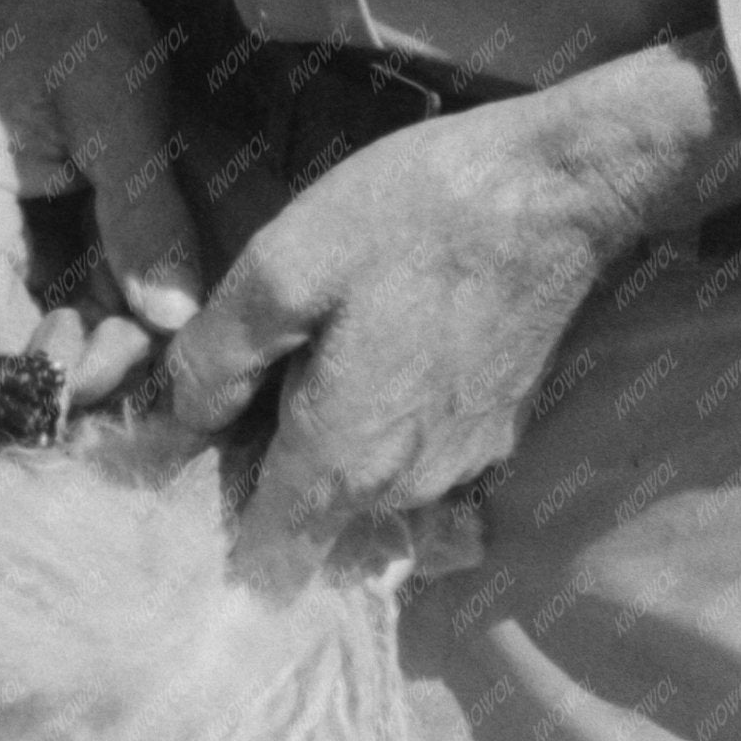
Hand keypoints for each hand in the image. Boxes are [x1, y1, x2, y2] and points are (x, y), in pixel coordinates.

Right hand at [0, 0, 212, 405]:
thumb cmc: (78, 16)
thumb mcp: (125, 106)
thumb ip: (145, 214)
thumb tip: (172, 320)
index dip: (74, 373)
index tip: (147, 350)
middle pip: (2, 353)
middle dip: (89, 360)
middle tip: (162, 330)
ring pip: (12, 337)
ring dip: (87, 340)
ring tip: (151, 310)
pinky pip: (19, 306)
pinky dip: (76, 311)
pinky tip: (125, 292)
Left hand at [172, 35, 740, 583]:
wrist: (557, 188)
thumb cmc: (415, 215)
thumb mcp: (285, 265)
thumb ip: (219, 357)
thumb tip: (183, 418)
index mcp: (343, 462)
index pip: (263, 552)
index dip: (224, 513)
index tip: (205, 457)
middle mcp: (404, 490)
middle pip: (310, 515)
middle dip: (273, 463)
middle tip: (261, 375)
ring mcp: (458, 468)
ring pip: (362, 486)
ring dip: (331, 441)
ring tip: (324, 352)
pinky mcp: (494, 437)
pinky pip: (413, 457)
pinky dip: (386, 423)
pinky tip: (382, 351)